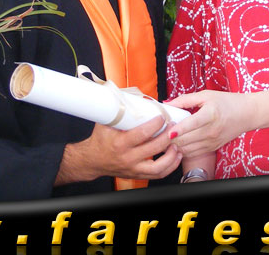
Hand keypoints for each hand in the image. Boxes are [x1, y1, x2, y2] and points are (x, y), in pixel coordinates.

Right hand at [57, 116, 181, 184]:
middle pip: (154, 148)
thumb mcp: (105, 122)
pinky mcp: (137, 175)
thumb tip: (131, 93)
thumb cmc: (99, 139)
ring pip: (158, 167)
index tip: (162, 117)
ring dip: (171, 155)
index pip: (142, 134)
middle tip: (173, 126)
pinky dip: (170, 166)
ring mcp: (133, 168)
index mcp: (119, 143)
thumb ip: (118, 109)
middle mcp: (127, 158)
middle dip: (167, 136)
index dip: (155, 125)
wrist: (92, 160)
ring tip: (176, 143)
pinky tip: (176, 156)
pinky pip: (157, 174)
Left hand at [166, 90, 254, 157]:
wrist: (247, 114)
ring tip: (164, 137)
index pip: (192, 124)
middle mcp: (212, 130)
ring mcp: (212, 142)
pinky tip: (176, 142)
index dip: (180, 129)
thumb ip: (185, 99)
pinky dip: (182, 149)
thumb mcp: (206, 95)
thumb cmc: (226, 102)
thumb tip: (166, 103)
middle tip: (159, 131)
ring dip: (174, 145)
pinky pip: (192, 153)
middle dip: (170, 138)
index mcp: (211, 114)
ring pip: (187, 149)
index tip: (169, 131)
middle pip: (186, 139)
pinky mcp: (212, 148)